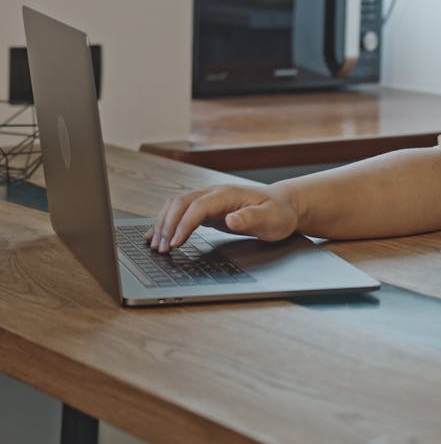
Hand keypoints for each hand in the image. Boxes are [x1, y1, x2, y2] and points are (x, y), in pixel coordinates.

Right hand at [144, 182, 298, 252]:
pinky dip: (166, 222)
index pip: (197, 206)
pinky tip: (156, 234)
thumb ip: (251, 218)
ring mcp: (208, 200)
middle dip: (167, 225)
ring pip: (176, 206)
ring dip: (163, 223)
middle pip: (180, 203)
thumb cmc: (278, 212)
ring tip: (155, 246)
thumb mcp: (272, 219)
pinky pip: (180, 212)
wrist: (283, 204)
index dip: (184, 224)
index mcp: (227, 194)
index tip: (174, 243)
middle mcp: (214, 193)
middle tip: (160, 249)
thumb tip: (231, 219)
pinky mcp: (207, 210)